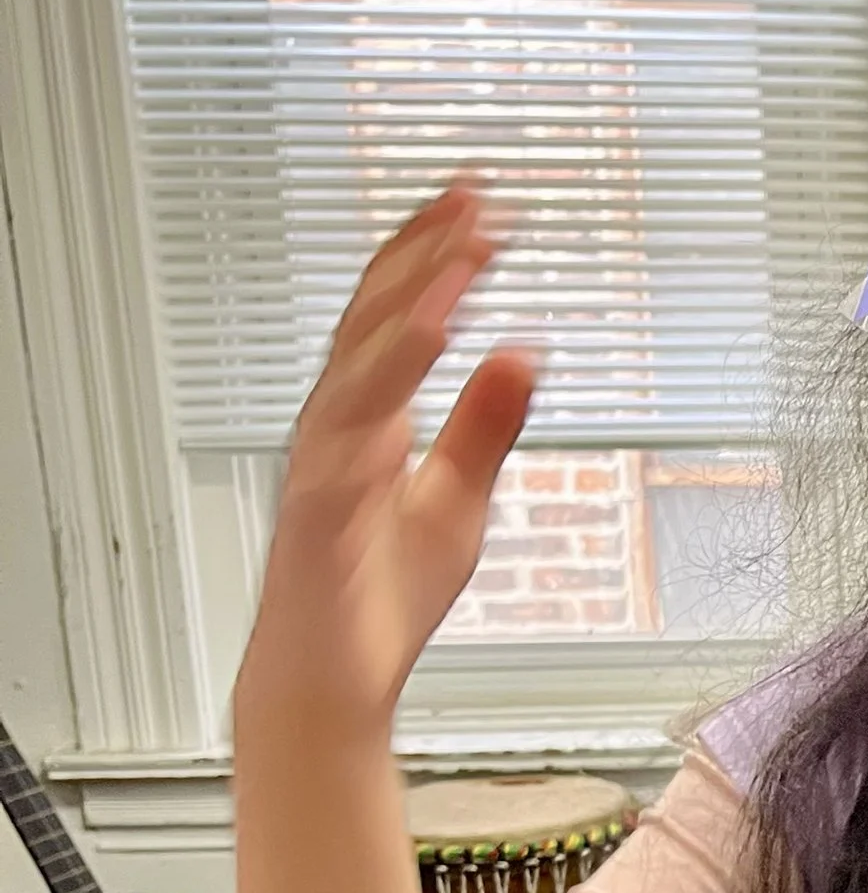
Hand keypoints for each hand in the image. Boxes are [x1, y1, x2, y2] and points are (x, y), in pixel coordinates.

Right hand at [238, 180, 535, 734]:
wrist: (330, 688)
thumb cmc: (379, 600)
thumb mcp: (457, 502)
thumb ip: (485, 427)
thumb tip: (523, 353)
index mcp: (367, 420)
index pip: (397, 316)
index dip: (433, 256)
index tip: (481, 204)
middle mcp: (336, 432)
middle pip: (373, 323)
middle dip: (423, 262)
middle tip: (477, 206)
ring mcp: (321, 473)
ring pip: (356, 374)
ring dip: (407, 316)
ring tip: (458, 267)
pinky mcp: (320, 525)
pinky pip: (345, 455)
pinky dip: (380, 406)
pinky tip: (420, 366)